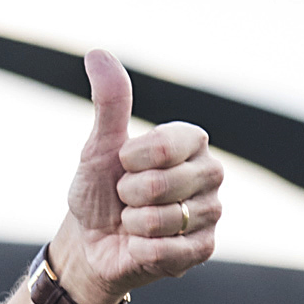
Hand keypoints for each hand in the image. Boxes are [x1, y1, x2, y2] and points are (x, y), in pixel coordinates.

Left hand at [49, 47, 220, 303]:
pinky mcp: (205, 247)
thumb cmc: (99, 191)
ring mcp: (211, 211)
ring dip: (134, 224)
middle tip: (127, 199)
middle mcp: (210, 172)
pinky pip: (170, 250)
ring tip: (134, 222)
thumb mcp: (99, 147)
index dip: (131, 160)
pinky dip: (143, 250)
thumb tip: (97, 53)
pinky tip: (142, 245)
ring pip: (166, 220)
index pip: (166, 145)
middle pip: (164, 184)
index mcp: (191, 142)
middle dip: (129, 195)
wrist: (92, 243)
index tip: (122, 165)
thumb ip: (109, 103)